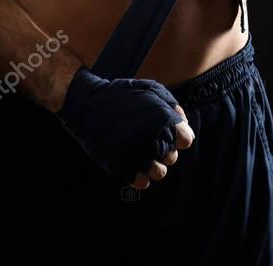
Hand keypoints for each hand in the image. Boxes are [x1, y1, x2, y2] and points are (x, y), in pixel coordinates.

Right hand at [57, 69, 194, 186]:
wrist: (86, 103)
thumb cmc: (120, 94)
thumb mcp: (149, 89)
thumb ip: (171, 105)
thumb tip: (183, 124)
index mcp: (163, 119)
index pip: (186, 140)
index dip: (178, 136)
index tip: (166, 132)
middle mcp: (153, 138)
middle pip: (172, 157)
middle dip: (163, 149)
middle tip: (147, 139)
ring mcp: (137, 154)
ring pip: (159, 172)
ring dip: (153, 165)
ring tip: (140, 153)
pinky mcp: (121, 167)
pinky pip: (142, 182)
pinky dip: (139, 176)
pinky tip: (131, 163)